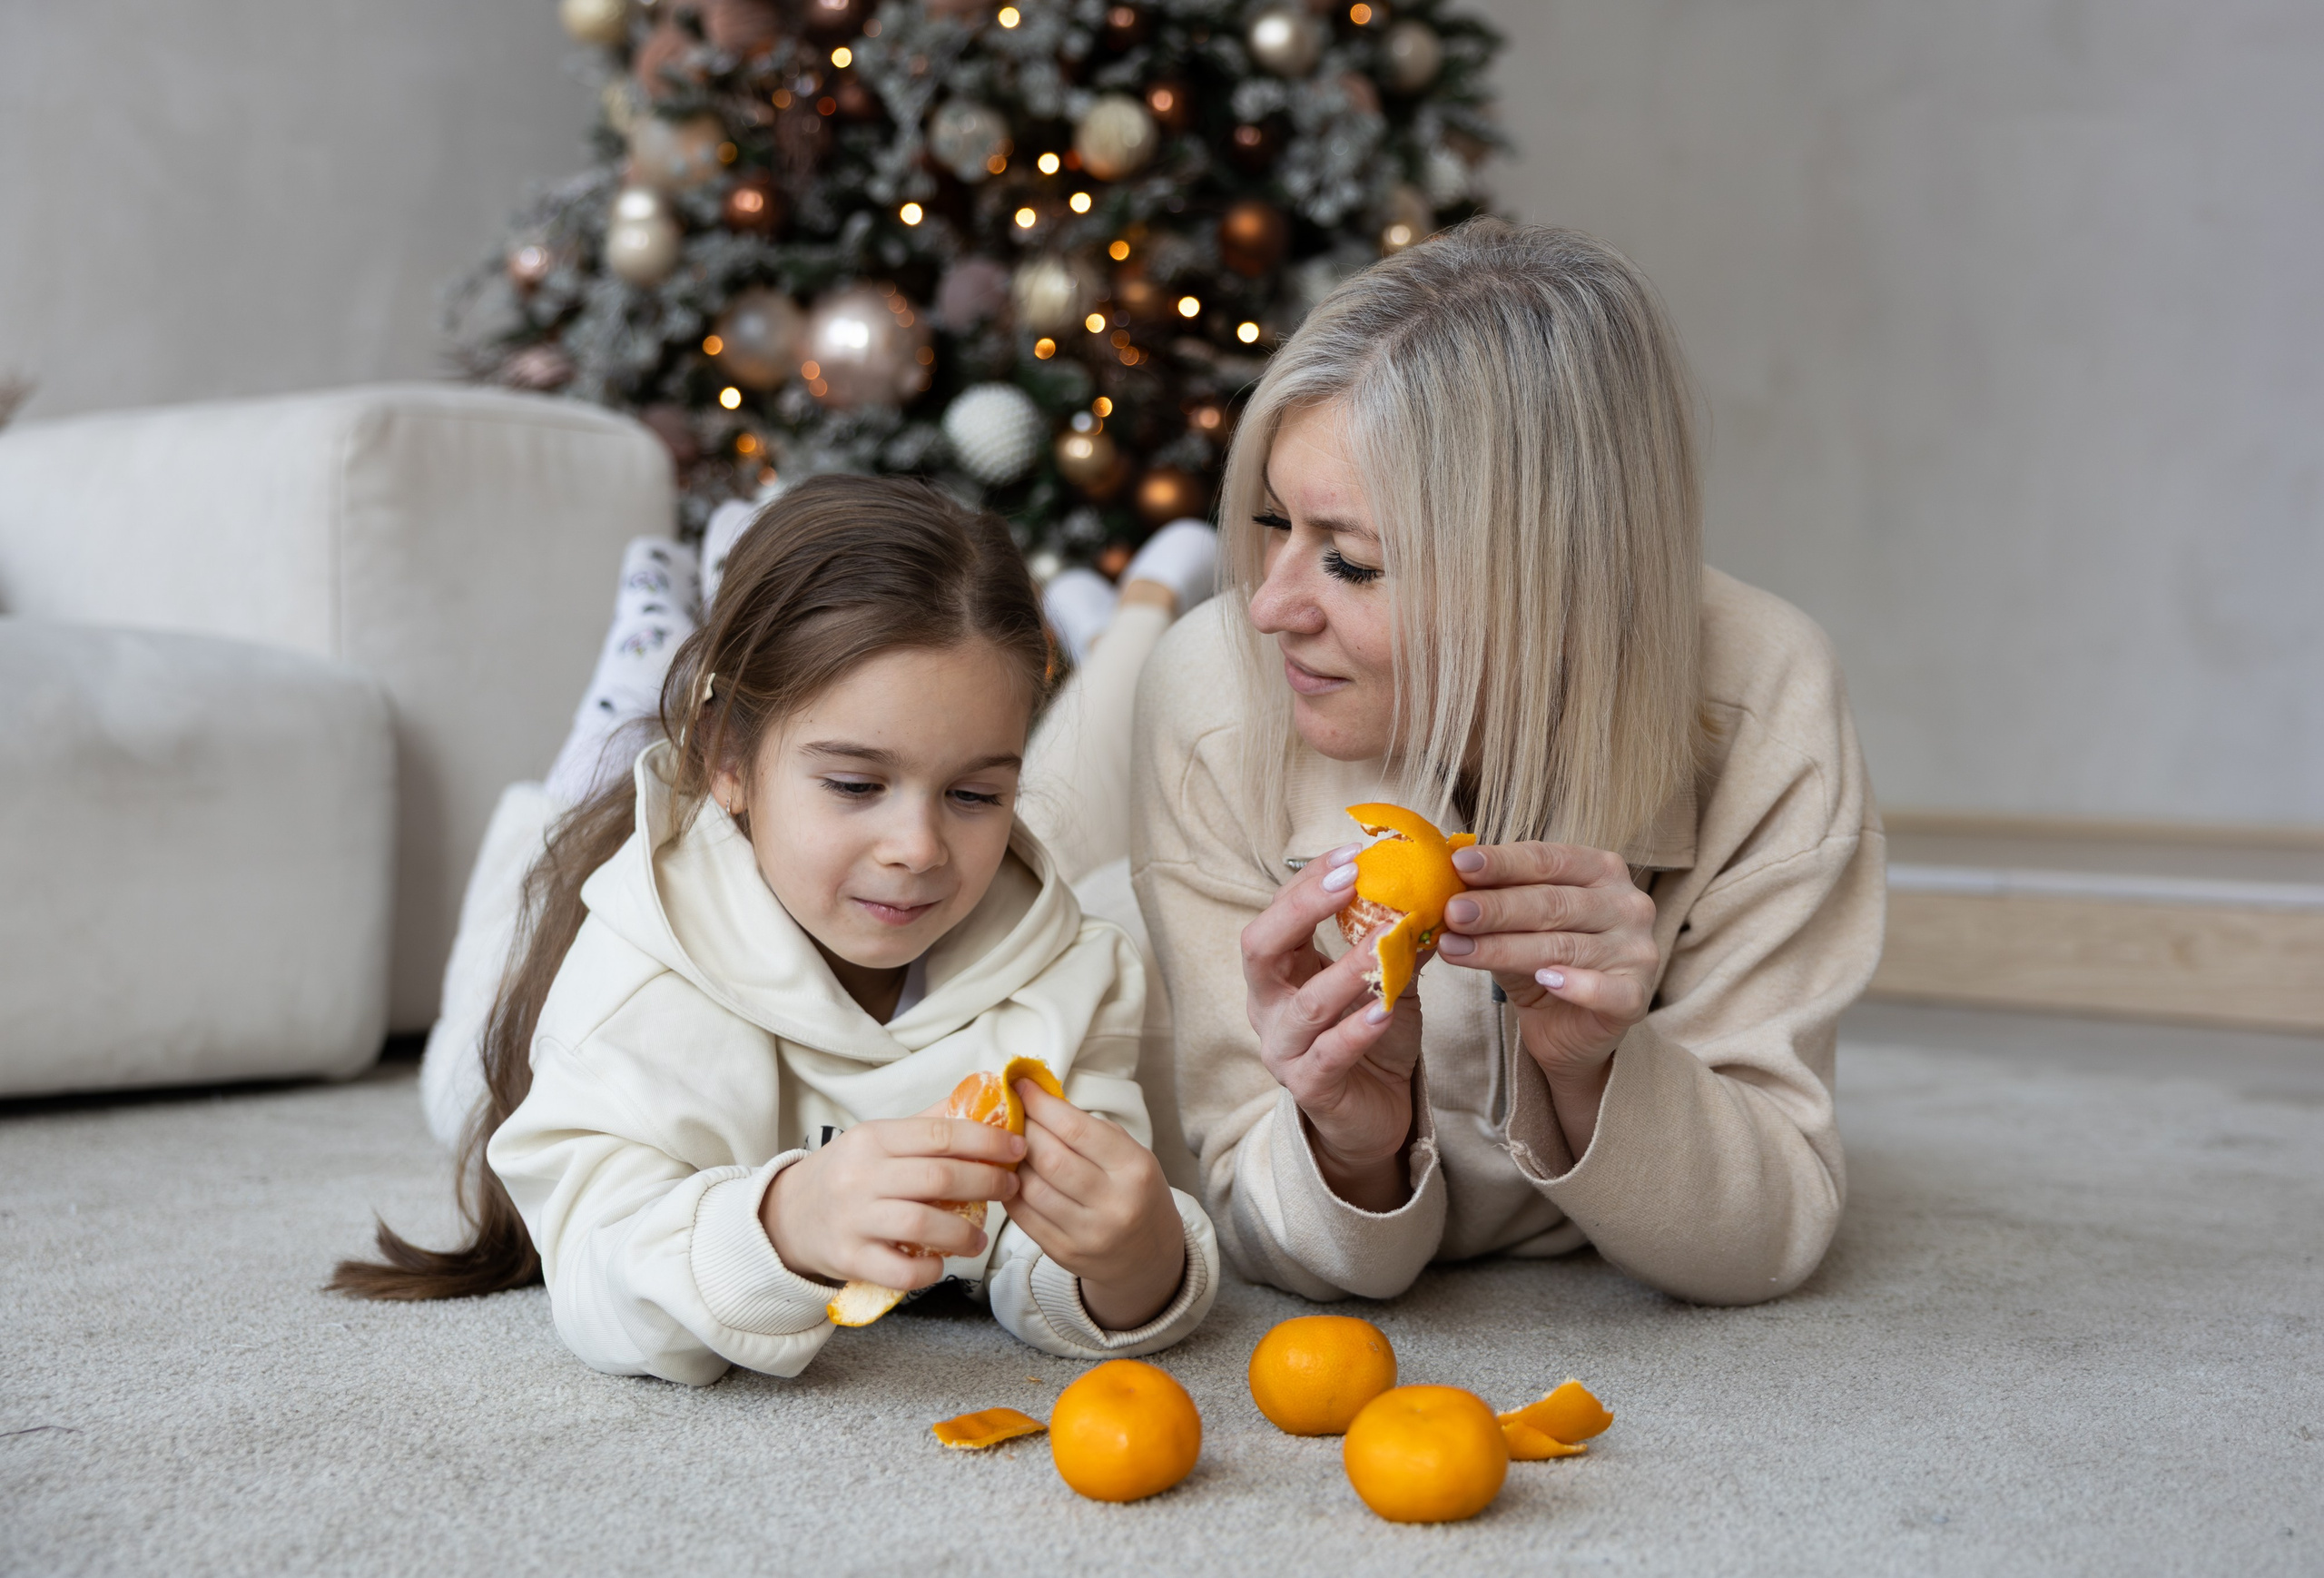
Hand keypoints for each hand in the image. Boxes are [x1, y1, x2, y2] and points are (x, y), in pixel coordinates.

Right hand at [760, 1111, 1026, 1290]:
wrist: (788, 1216)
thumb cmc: (847, 1174)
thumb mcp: (878, 1139)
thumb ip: (929, 1124)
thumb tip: (986, 1101)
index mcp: (873, 1138)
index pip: (940, 1133)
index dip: (986, 1140)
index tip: (1017, 1148)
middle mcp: (860, 1175)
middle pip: (938, 1176)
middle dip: (986, 1181)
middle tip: (1011, 1188)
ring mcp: (853, 1218)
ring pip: (922, 1223)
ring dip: (963, 1233)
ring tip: (980, 1238)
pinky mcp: (848, 1258)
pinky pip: (898, 1269)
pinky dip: (927, 1269)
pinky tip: (940, 1263)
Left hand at [1005, 1082, 1187, 1330]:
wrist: (1149, 1257)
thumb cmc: (1137, 1194)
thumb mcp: (1131, 1154)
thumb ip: (1088, 1128)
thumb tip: (1038, 1098)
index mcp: (1134, 1169)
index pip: (1075, 1128)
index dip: (1041, 1104)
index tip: (1021, 1086)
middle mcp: (1114, 1203)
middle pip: (1049, 1157)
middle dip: (1022, 1129)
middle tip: (1013, 1114)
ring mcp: (1088, 1233)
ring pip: (1030, 1187)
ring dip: (1012, 1161)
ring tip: (1010, 1146)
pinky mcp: (1065, 1253)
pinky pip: (1023, 1216)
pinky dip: (1010, 1190)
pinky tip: (1011, 1175)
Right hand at [1241, 843, 1425, 1211]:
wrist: (1373, 1115)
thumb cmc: (1371, 1040)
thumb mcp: (1387, 980)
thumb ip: (1398, 940)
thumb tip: (1436, 888)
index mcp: (1280, 972)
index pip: (1279, 913)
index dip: (1310, 880)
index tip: (1354, 852)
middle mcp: (1268, 1006)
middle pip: (1260, 948)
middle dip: (1301, 909)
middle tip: (1350, 880)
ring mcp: (1283, 1048)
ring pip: (1304, 1005)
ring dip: (1346, 969)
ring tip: (1384, 942)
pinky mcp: (1308, 1087)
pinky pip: (1327, 1055)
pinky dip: (1355, 1030)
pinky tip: (1383, 1009)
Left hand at [1435, 841, 1659, 1156]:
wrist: (1567, 1029)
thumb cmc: (1542, 960)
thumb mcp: (1513, 926)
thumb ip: (1491, 902)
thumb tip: (1444, 883)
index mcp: (1601, 870)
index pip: (1547, 859)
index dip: (1502, 862)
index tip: (1458, 864)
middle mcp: (1628, 904)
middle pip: (1553, 902)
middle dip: (1496, 907)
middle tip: (1452, 911)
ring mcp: (1637, 949)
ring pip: (1563, 946)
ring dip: (1505, 947)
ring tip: (1457, 949)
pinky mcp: (1636, 995)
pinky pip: (1603, 989)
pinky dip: (1573, 984)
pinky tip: (1543, 981)